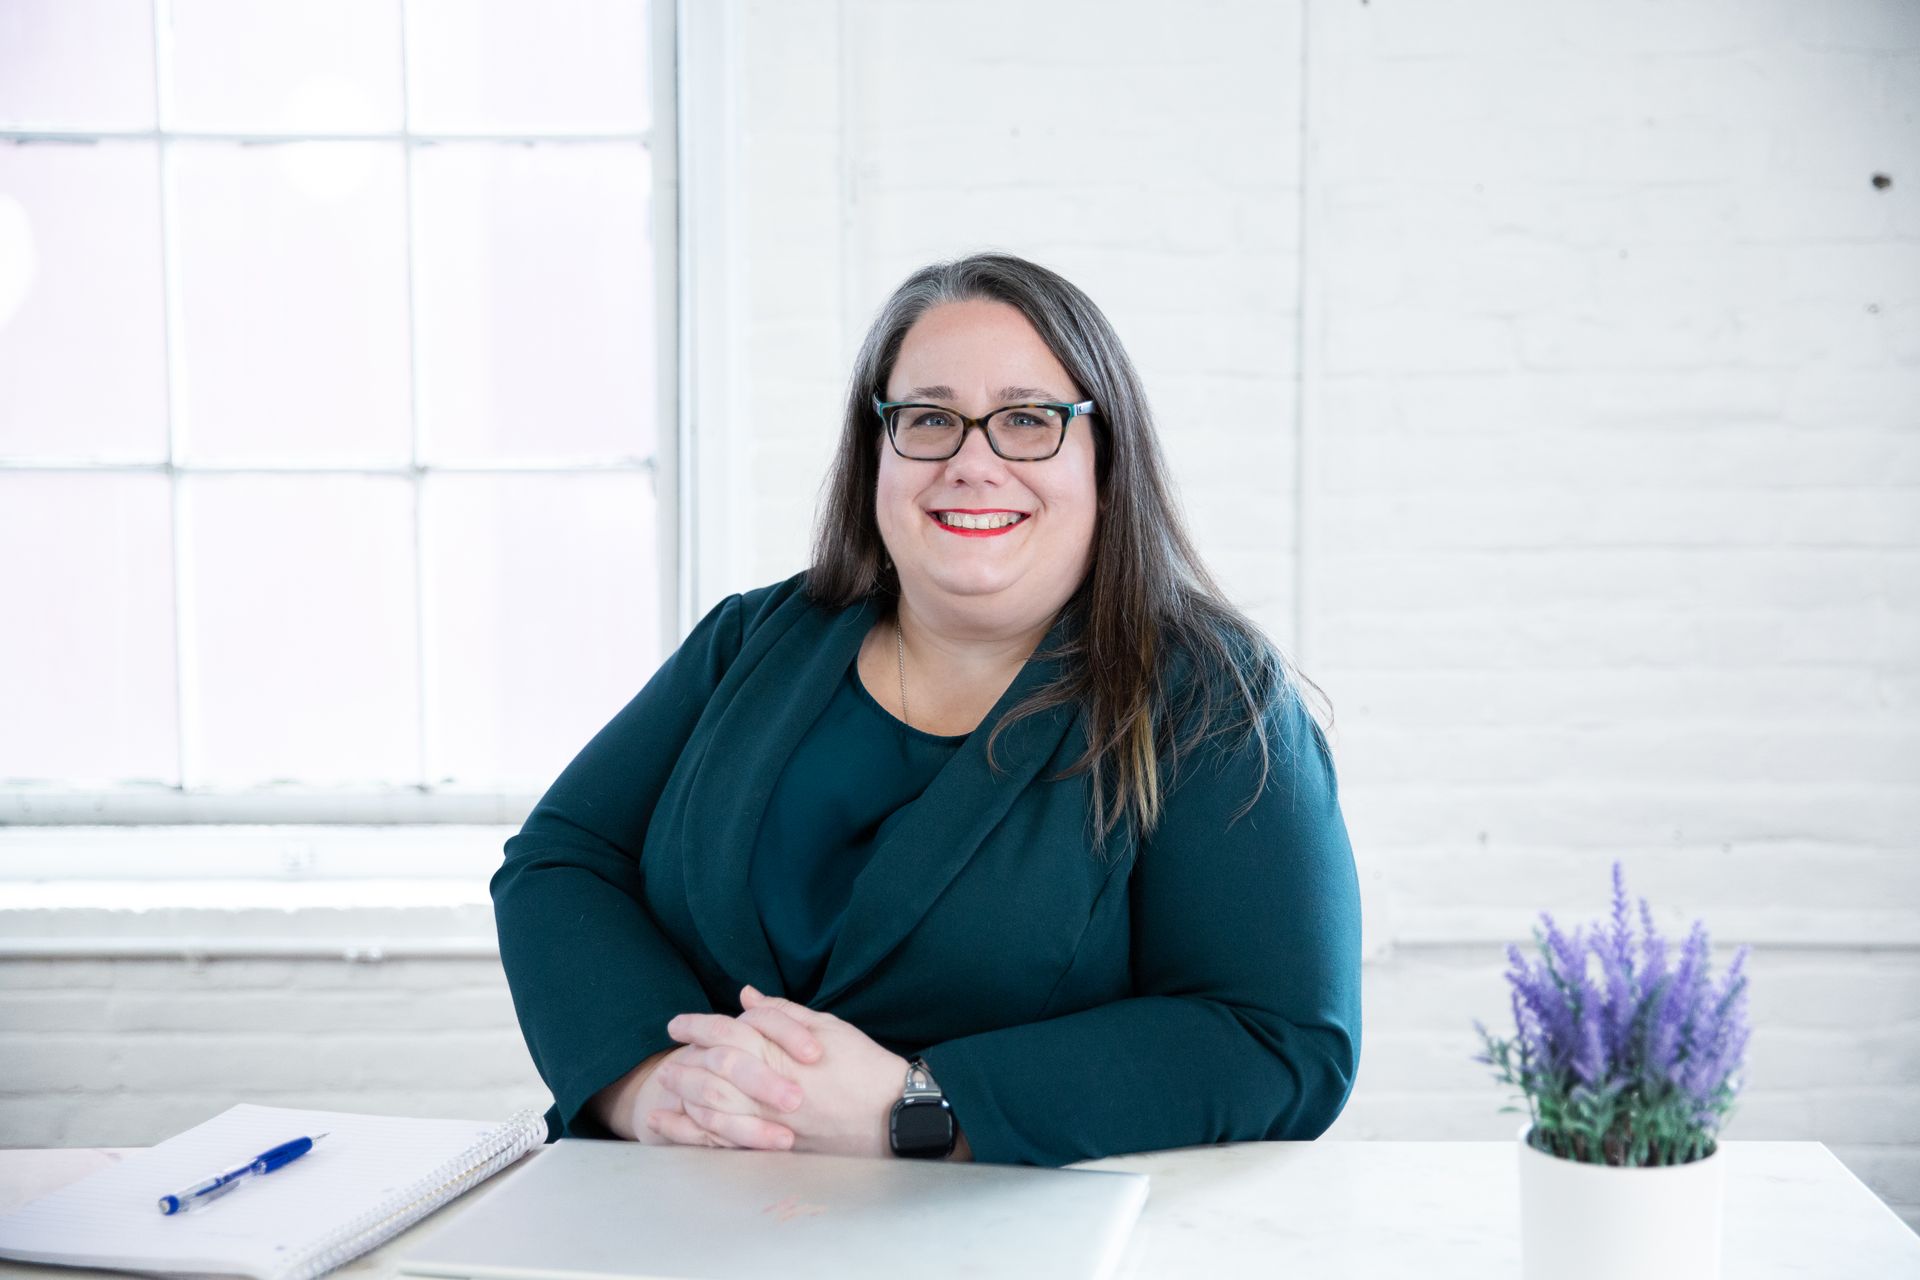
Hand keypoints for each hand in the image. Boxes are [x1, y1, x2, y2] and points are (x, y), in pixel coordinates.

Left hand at [659, 985, 908, 1157]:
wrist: (891, 1116)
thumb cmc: (864, 1067)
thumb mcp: (828, 1027)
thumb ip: (782, 1012)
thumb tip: (747, 996)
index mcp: (779, 1051)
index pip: (725, 1032)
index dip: (696, 1026)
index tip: (677, 1024)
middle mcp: (768, 1086)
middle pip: (711, 1071)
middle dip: (684, 1064)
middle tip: (667, 1061)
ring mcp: (769, 1120)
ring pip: (713, 1107)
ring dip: (687, 1097)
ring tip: (669, 1090)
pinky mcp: (775, 1145)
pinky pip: (728, 1139)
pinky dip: (702, 1131)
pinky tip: (687, 1125)